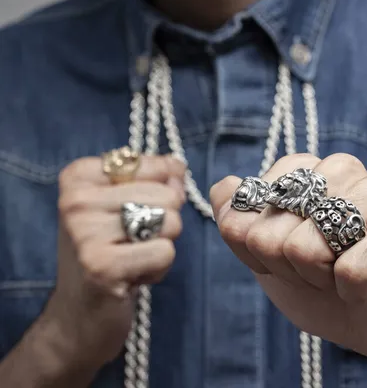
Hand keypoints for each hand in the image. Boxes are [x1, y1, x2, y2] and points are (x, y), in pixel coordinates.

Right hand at [44, 154, 185, 369]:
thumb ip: (155, 179)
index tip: (133, 214)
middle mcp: (76, 201)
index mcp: (79, 177)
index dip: (163, 192)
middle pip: (167, 195)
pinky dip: (159, 269)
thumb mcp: (124, 207)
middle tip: (134, 243)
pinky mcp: (102, 266)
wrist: (79, 314)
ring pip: (170, 222)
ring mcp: (85, 234)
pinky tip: (132, 277)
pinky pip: (165, 252)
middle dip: (165, 223)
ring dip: (162, 246)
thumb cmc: (109, 253)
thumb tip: (178, 166)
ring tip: (132, 258)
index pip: (154, 165)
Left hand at [210, 153, 366, 375]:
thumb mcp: (270, 262)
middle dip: (291, 269)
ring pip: (305, 247)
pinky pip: (350, 268)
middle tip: (325, 271)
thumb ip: (240, 224)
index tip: (292, 259)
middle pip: (270, 231)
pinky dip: (352, 292)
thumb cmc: (328, 291)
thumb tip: (225, 185)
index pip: (250, 203)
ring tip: (347, 275)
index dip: (262, 248)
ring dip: (321, 280)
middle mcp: (340, 169)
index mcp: (306, 171)